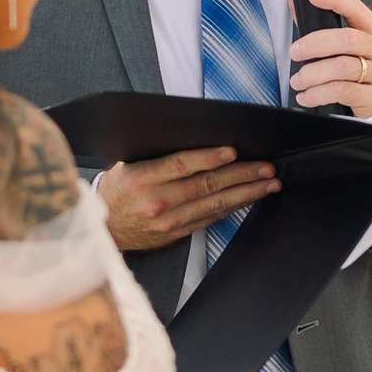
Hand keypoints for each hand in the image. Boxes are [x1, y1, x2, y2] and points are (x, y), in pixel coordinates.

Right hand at [96, 147, 278, 252]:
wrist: (103, 230)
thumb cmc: (117, 191)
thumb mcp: (127, 165)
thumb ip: (157, 155)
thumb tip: (192, 137)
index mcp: (143, 179)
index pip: (181, 165)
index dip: (209, 157)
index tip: (233, 151)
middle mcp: (158, 201)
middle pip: (207, 185)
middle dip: (242, 175)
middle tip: (266, 168)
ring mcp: (170, 221)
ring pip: (215, 204)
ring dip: (246, 193)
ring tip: (268, 184)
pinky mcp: (177, 233)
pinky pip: (210, 218)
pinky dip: (232, 207)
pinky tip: (248, 198)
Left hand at [289, 0, 371, 116]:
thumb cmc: (360, 80)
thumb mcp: (345, 52)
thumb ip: (322, 29)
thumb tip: (295, 5)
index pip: (356, 8)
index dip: (335, 0)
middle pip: (347, 39)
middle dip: (314, 44)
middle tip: (296, 52)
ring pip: (342, 66)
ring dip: (312, 73)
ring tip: (298, 80)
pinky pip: (342, 91)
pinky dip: (318, 94)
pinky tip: (307, 96)